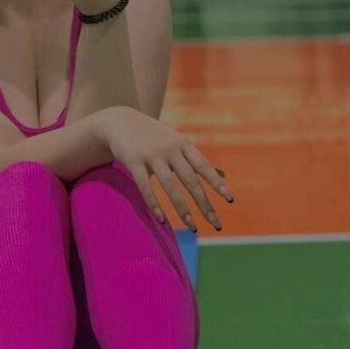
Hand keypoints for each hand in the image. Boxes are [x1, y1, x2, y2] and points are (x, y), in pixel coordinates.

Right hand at [90, 106, 233, 231]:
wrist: (120, 121)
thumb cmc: (154, 136)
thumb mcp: (178, 143)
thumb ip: (198, 160)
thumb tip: (222, 174)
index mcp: (183, 145)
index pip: (204, 166)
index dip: (216, 182)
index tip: (229, 199)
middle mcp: (170, 149)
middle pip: (190, 180)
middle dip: (204, 203)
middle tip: (216, 224)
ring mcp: (152, 155)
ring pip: (170, 185)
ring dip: (183, 208)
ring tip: (193, 227)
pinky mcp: (134, 160)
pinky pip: (144, 185)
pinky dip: (154, 203)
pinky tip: (162, 220)